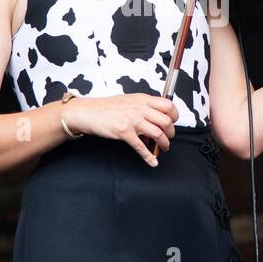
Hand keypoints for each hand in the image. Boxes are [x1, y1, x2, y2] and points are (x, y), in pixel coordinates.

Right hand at [63, 94, 177, 166]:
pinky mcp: (124, 132)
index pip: (168, 105)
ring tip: (163, 148)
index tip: (173, 122)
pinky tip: (152, 161)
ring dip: (164, 144)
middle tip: (168, 137)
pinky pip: (141, 147)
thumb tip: (157, 115)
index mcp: (142, 99)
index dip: (174, 116)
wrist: (88, 112)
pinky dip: (149, 157)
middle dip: (171, 132)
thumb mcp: (129, 100)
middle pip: (166, 121)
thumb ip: (143, 106)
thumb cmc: (106, 107)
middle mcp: (140, 109)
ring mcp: (132, 121)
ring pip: (158, 134)